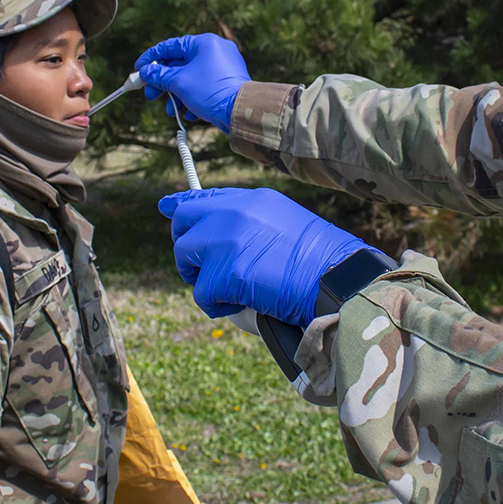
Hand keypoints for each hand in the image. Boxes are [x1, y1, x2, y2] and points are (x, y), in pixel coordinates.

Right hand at [135, 34, 249, 130]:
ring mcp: (223, 66)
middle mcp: (215, 50)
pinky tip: (188, 114)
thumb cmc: (210, 91)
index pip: (170, 46)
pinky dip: (193, 98)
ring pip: (191, 78)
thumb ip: (159, 76)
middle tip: (150, 95)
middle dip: (163, 83)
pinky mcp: (228, 81)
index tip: (139, 69)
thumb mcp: (179, 82)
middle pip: (180, 64)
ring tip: (171, 111)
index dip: (151, 58)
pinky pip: (204, 86)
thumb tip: (145, 71)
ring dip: (177, 95)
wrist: (240, 111)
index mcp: (204, 43)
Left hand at [159, 187, 365, 323]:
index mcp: (252, 199)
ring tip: (232, 290)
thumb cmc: (321, 262)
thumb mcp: (285, 224)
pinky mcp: (223, 272)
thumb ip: (250, 223)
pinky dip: (217, 306)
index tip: (167, 207)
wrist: (335, 281)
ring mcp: (225, 240)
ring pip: (185, 257)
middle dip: (187, 247)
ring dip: (202, 279)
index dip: (182, 205)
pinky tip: (242, 303)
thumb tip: (218, 241)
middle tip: (202, 269)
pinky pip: (201, 294)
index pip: (205, 197)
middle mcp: (233, 212)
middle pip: (184, 221)